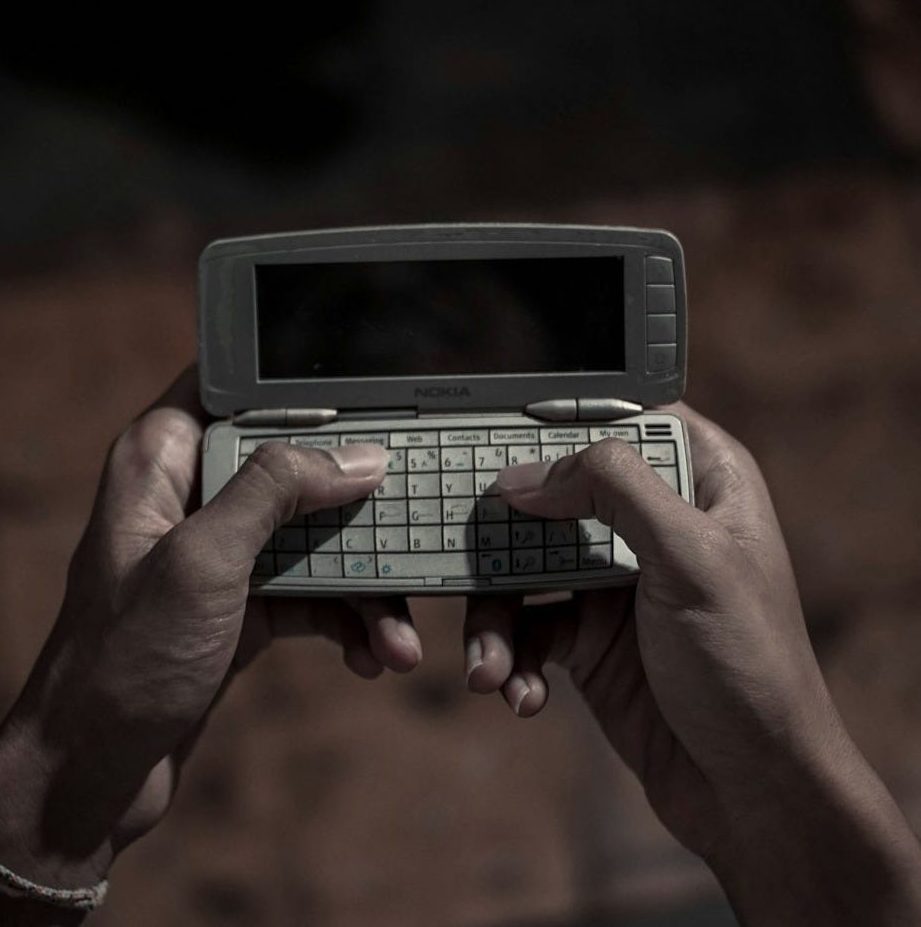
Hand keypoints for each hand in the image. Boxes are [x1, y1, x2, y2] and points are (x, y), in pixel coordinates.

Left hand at [0, 368, 421, 900]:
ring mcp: (226, 552)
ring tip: (400, 640)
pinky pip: (316, 592)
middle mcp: (196, 495)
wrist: (94, 772)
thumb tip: (359, 456)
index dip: (306, 394)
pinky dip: (348, 623)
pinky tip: (373, 656)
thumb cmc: (126, 658)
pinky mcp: (248, 602)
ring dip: (367, 586)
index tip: (375, 407)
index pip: (240, 392)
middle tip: (413, 527)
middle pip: (298, 467)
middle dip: (360, 507)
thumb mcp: (202, 561)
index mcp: (164, 459)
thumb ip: (276, 492)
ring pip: (317, 536)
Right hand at [463, 405, 920, 923]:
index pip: (626, 421)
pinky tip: (519, 694)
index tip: (500, 435)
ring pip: (526, 565)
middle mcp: (653, 524)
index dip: (563, 420)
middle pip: (558, 492)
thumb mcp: (691, 558)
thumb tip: (525, 475)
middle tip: (458, 550)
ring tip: (488, 666)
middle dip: (504, 528)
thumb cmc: (747, 664)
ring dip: (495, 616)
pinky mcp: (587, 638)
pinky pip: (528, 629)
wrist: (751, 789)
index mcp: (701, 483)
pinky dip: (512, 659)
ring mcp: (615, 581)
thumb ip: (613, 493)